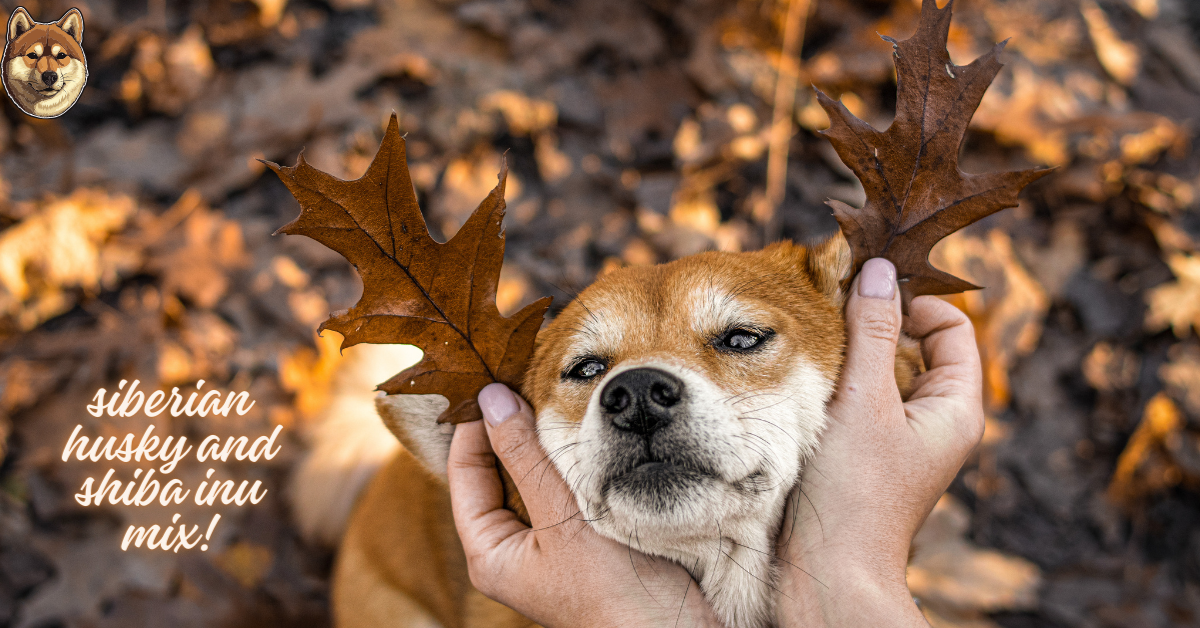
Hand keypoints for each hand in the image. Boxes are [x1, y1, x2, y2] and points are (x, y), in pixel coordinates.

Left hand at [447, 383, 722, 627]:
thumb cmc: (613, 591)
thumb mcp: (563, 518)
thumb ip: (525, 458)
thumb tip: (492, 400)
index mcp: (489, 553)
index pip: (464, 473)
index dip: (474, 427)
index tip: (496, 382)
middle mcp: (511, 549)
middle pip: (494, 472)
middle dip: (508, 428)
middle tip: (524, 379)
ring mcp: (546, 543)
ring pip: (531, 475)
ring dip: (542, 439)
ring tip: (554, 396)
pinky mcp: (581, 536)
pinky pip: (562, 485)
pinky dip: (568, 456)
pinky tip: (584, 430)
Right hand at [774, 258, 985, 626]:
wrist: (825, 574)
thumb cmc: (854, 493)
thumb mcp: (864, 401)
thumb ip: (871, 331)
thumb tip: (878, 269)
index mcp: (955, 409)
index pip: (952, 329)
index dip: (915, 302)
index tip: (866, 292)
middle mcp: (932, 423)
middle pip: (913, 347)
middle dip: (873, 324)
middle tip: (829, 312)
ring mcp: (896, 441)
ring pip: (878, 373)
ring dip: (847, 354)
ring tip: (812, 349)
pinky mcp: (862, 455)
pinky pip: (854, 401)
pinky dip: (832, 384)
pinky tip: (801, 383)